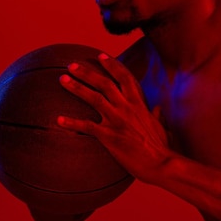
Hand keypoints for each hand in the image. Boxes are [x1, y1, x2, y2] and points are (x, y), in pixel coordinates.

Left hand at [57, 53, 172, 184]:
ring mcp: (117, 121)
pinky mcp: (109, 136)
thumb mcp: (161, 126)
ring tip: (62, 79)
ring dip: (77, 87)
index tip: (101, 56)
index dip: (112, 65)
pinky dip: (72, 123)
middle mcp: (127, 108)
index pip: (125, 77)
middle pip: (104, 83)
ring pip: (94, 98)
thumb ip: (157, 115)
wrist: (160, 164)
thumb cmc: (161, 147)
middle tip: (71, 65)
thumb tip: (157, 108)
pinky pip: (87, 127)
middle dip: (87, 72)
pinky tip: (59, 120)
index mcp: (139, 104)